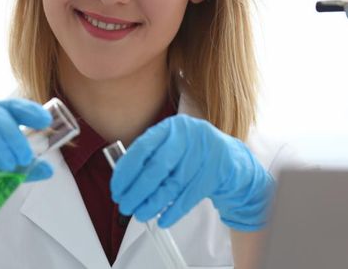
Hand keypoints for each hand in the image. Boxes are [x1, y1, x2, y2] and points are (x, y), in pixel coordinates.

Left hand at [110, 114, 274, 230]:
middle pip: (157, 169)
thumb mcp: (171, 146)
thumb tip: (122, 182)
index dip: (126, 172)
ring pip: (173, 185)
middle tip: (125, 206)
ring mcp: (205, 154)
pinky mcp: (216, 173)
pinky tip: (162, 220)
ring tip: (140, 214)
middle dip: (137, 191)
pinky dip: (173, 211)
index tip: (116, 189)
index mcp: (171, 127)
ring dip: (152, 204)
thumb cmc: (191, 155)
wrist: (231, 160)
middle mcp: (188, 137)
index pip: (142, 148)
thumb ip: (149, 158)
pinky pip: (190, 197)